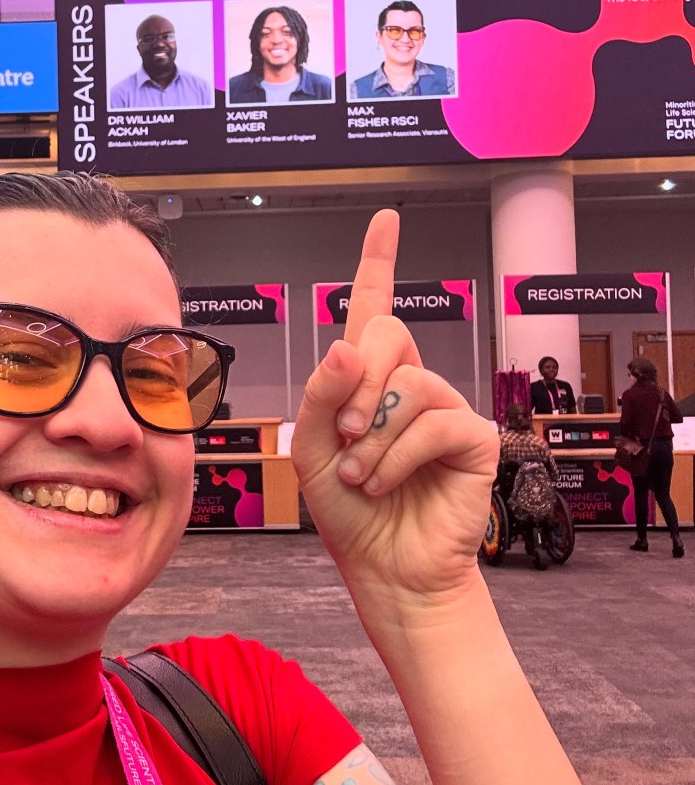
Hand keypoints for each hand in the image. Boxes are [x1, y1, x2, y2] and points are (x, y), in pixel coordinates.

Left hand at [291, 210, 497, 613]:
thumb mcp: (311, 450)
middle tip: (342, 435)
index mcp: (367, 382)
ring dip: (371, 435)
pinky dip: (397, 455)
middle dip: (355, 384)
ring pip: (408, 383)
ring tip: (360, 474)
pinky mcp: (473, 438)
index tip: (386, 218)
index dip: (379, 263)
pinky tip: (384, 483)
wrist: (384, 566)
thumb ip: (320, 395)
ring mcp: (445, 409)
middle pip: (389, 334)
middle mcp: (409, 385)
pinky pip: (434, 421)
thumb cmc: (347, 509)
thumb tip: (346, 342)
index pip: (374, 311)